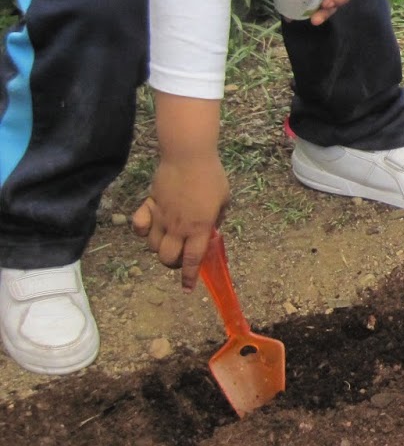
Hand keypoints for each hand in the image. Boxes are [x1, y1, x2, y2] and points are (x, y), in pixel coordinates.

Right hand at [132, 153, 229, 289]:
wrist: (188, 156)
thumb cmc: (211, 177)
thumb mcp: (223, 200)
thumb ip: (216, 219)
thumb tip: (210, 232)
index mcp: (200, 227)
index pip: (192, 259)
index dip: (188, 276)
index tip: (187, 288)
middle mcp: (179, 227)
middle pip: (168, 258)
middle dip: (173, 264)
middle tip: (180, 258)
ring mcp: (162, 217)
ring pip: (152, 246)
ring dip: (160, 249)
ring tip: (169, 242)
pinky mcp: (149, 206)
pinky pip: (138, 225)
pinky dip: (141, 231)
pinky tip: (149, 228)